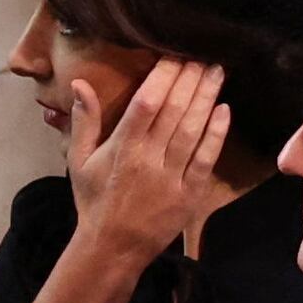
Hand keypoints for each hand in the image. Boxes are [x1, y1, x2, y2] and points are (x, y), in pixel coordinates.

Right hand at [66, 56, 235, 267]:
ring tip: (217, 71)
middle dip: (190, 79)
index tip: (175, 54)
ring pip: (192, 129)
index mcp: (122, 149)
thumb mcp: (78, 161)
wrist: (111, 248)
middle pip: (174, 110)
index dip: (163, 76)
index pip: (146, 103)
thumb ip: (84, 121)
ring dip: (207, 97)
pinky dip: (216, 134)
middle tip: (204, 54)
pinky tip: (224, 110)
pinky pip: (205, 159)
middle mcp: (148, 160)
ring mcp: (170, 178)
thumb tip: (81, 83)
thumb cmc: (94, 201)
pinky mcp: (188, 194)